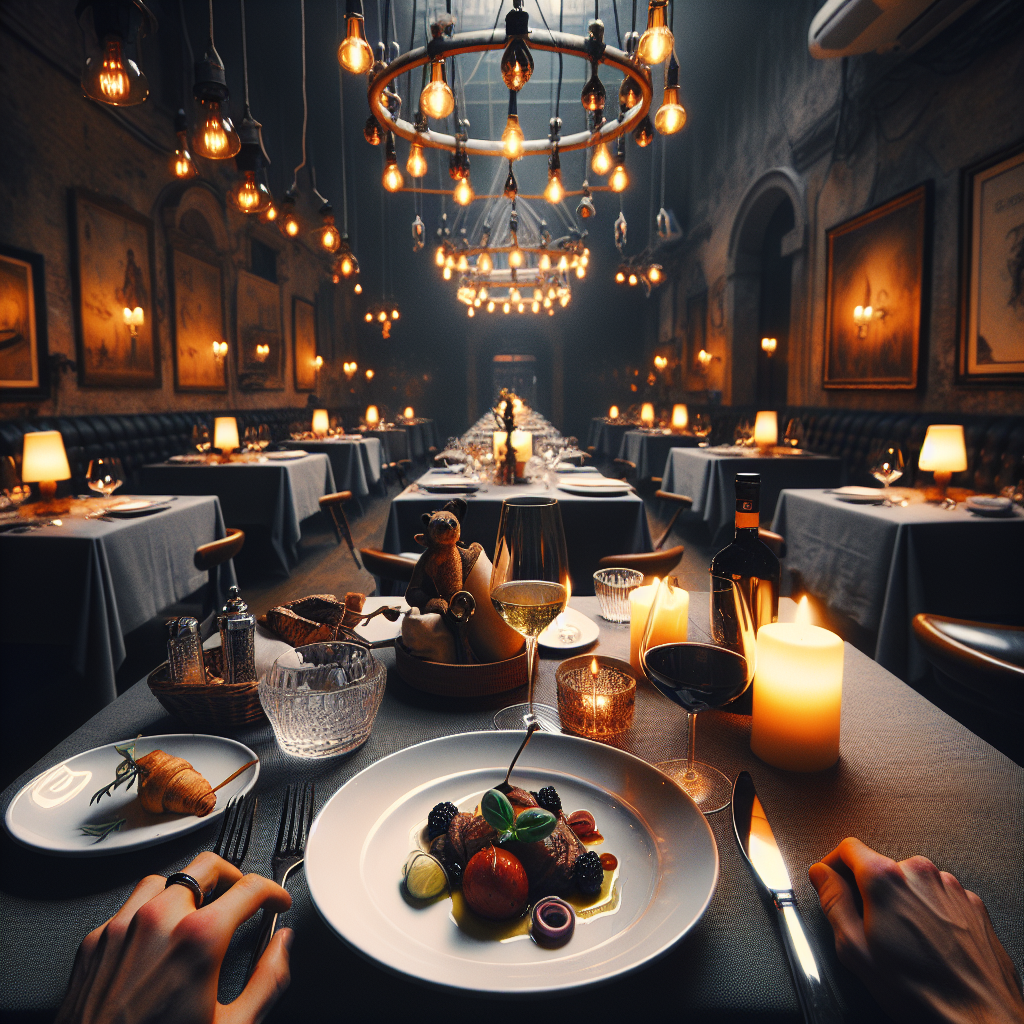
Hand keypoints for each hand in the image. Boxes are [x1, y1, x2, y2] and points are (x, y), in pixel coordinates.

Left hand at [56, 851, 292, 1023]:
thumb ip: (267, 979)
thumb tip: (280, 947)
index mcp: (199, 938)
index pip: (249, 888)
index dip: (272, 892)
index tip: (275, 902)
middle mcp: (159, 921)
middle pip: (206, 867)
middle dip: (232, 877)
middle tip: (240, 896)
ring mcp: (123, 928)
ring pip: (165, 881)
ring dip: (187, 892)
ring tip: (197, 914)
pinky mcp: (95, 942)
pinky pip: (128, 907)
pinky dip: (150, 913)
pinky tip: (157, 938)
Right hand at [809, 837, 1023, 1023]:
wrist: (982, 1019)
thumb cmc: (922, 992)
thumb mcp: (855, 950)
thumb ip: (832, 902)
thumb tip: (822, 876)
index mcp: (885, 879)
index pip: (848, 848)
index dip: (833, 864)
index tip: (831, 880)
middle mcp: (919, 874)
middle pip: (880, 867)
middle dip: (869, 892)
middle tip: (868, 928)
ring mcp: (950, 887)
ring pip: (911, 883)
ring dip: (901, 903)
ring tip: (905, 944)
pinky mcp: (972, 904)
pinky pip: (938, 897)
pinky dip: (929, 913)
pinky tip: (929, 946)